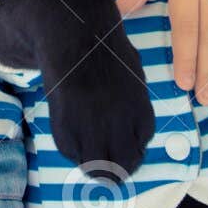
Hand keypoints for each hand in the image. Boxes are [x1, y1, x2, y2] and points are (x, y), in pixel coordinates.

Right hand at [43, 27, 155, 177]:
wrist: (76, 36)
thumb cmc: (103, 51)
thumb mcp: (131, 77)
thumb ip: (132, 105)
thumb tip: (130, 127)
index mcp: (140, 112)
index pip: (140, 147)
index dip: (131, 150)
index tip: (122, 147)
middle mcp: (119, 125)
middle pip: (123, 166)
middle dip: (117, 170)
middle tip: (109, 166)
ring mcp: (92, 128)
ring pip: (97, 168)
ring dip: (95, 166)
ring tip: (89, 156)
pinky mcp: (66, 127)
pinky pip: (71, 153)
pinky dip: (73, 150)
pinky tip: (73, 135)